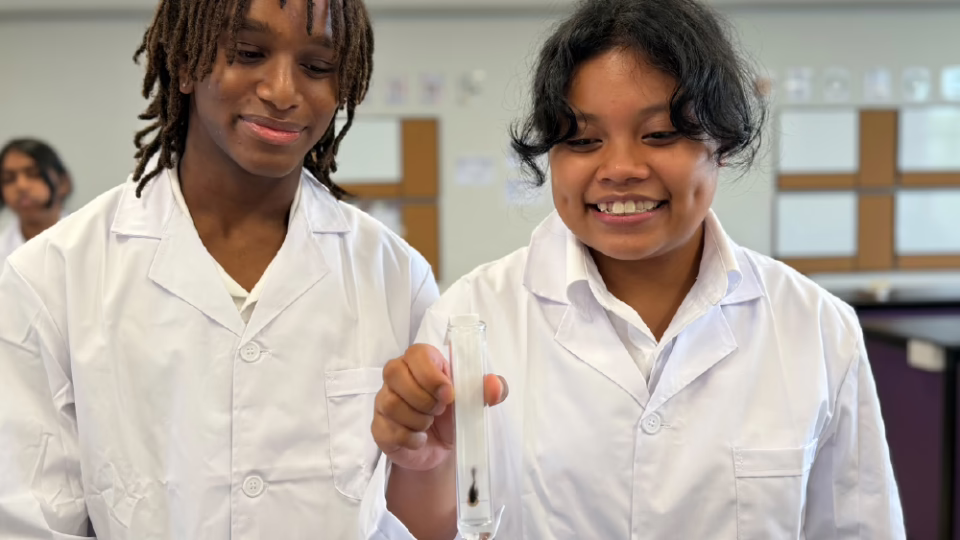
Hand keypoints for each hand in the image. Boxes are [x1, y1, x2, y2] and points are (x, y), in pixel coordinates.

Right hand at [372, 344, 506, 471]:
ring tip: (429, 424)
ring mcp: (384, 401)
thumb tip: (495, 385)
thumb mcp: (474, 402)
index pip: (416, 352)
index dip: (430, 374)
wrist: (441, 450)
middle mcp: (397, 376)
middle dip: (422, 397)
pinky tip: (420, 439)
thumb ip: (488, 390)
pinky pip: (388, 430)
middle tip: (439, 410)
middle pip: (394, 372)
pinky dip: (410, 439)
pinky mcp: (378, 427)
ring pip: (391, 403)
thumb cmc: (454, 415)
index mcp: (422, 362)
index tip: (449, 394)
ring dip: (418, 419)